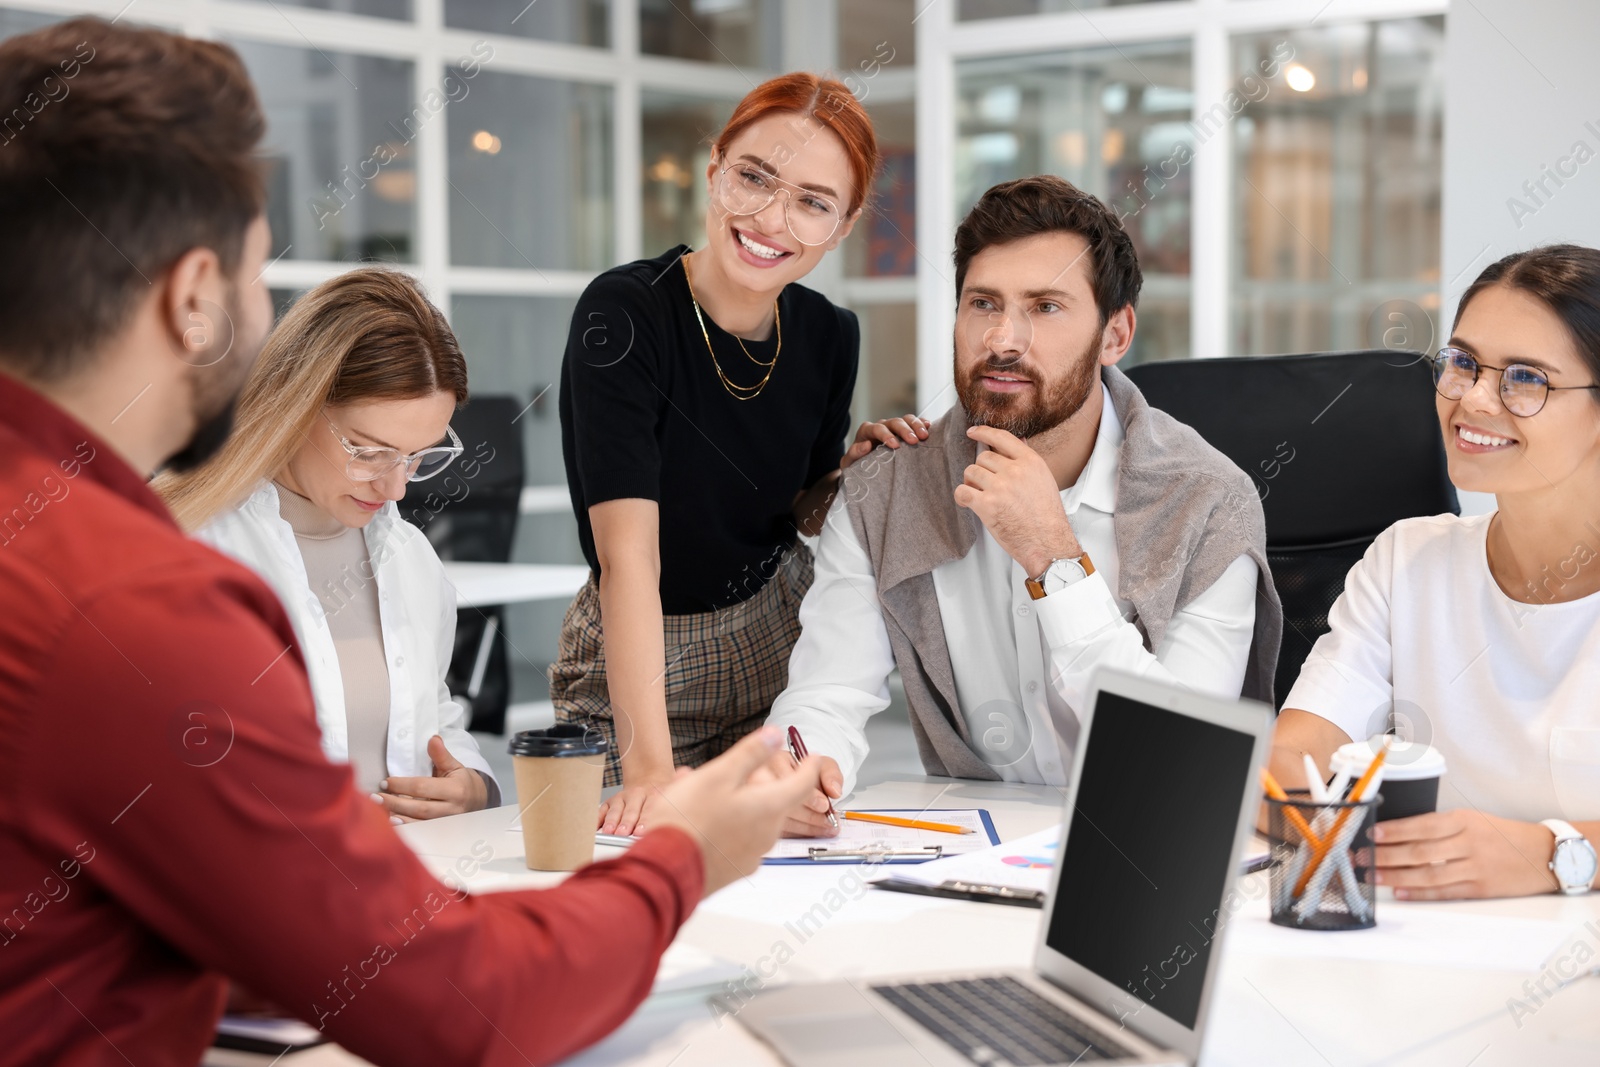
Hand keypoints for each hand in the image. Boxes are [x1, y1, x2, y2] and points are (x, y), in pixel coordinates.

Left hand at [377, 735, 488, 821]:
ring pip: (419, 823)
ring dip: (397, 818)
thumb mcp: (454, 766)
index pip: (423, 787)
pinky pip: (421, 832)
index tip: (385, 782)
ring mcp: (447, 824)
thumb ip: (441, 754)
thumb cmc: (461, 782)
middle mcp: (453, 809)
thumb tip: (433, 738)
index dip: (402, 784)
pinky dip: (405, 828)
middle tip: (375, 797)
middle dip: (395, 802)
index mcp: (456, 790)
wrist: (477, 802)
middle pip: (419, 808)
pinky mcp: (441, 833)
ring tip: (378, 810)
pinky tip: (391, 824)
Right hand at [598, 768, 677, 835]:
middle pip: (632, 809)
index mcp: (655, 793)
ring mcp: (624, 798)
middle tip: (624, 833)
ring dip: (613, 821)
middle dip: (628, 822)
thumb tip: (686, 774)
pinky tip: (596, 828)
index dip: (646, 820)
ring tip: (610, 831)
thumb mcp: (675, 788)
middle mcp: (638, 794)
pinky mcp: (612, 801)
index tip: (642, 831)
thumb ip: (681, 785)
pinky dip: (598, 818)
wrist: (650, 778)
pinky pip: (603, 809)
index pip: (651, 807)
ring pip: (617, 809)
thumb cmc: (664, 791)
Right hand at [649, 727, 829, 895]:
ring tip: (700, 790)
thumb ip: (750, 754)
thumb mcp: (719, 775)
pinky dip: (726, 823)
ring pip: (752, 819)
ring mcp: (751, 855)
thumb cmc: (690, 821)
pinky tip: (698, 816)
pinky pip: (738, 838)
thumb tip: (775, 735)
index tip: (812, 758)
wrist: (667, 869)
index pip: (802, 784)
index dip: (809, 767)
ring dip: (736, 802)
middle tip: (731, 770)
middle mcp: (767, 834)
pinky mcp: (734, 869)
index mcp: (769, 808)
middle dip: (758, 783)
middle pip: (775, 801)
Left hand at [840, 413, 929, 469]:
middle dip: (905, 430)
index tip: (895, 445)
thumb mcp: (850, 462)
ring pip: (906, 419)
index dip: (886, 435)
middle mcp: (881, 426)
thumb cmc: (856, 464)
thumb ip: (854, 453)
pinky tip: (929, 427)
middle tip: (914, 441)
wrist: (863, 466)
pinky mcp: (904, 431)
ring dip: (916, 425)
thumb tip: (866, 445)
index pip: (877, 428)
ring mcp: (894, 427)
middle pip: (894, 422)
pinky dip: (922, 423)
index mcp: (867, 431)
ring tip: (924, 436)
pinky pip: (914, 423)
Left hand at [954, 425, 1079, 576]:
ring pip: (971, 472)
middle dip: (981, 471)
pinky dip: (961, 497)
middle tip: (986, 485)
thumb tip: (1017, 444)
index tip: (973, 432)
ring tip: (980, 495)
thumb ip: (1027, 463)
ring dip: (971, 483)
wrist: (1048, 543)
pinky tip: (967, 502)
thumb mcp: (1044, 480)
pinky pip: (962, 492)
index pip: (1001, 438)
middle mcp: (1015, 471)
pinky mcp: (987, 505)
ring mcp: (1000, 487)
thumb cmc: (1047, 517)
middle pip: (983, 458)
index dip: (983, 433)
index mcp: (1030, 462)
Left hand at [1372, 810, 1559, 899]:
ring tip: (1373, 876)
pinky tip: (1401, 893)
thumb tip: (1400, 834)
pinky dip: (1420, 893)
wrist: (1546, 854)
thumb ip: (1442, 826)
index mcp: (1463, 821)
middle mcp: (1467, 843)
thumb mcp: (1474, 819)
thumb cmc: (1504, 835)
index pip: (1420, 826)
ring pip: (1427, 873)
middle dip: (1385, 855)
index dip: (1393, 831)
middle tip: (1361, 858)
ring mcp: (1475, 868)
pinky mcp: (1481, 889)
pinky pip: (1445, 891)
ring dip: (1396, 876)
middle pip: (1418, 851)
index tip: (1371, 835)